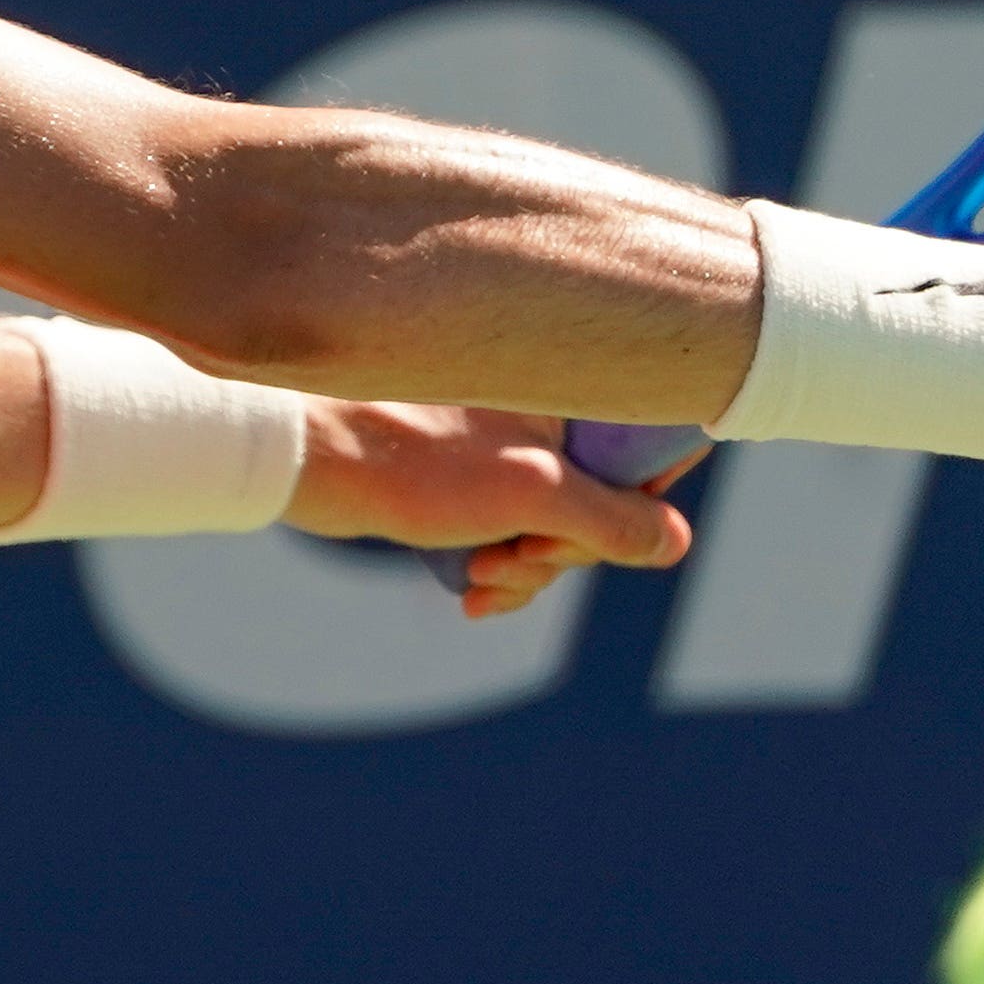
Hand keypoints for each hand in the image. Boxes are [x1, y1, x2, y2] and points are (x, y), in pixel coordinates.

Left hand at [285, 401, 696, 618]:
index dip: (638, 507)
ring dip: (526, 568)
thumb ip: (611, 518)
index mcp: (568, 392)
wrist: (305, 460)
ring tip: (479, 575)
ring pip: (553, 527)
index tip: (594, 535)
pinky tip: (467, 592)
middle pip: (602, 503)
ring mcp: (503, 448)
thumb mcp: (530, 495)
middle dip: (564, 550)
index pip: (648, 449)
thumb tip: (678, 543)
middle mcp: (543, 412)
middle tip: (516, 557)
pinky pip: (509, 534)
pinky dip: (497, 569)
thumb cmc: (412, 463)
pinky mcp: (465, 480)